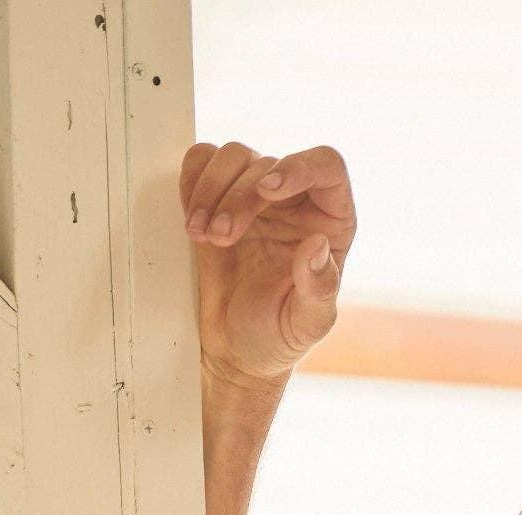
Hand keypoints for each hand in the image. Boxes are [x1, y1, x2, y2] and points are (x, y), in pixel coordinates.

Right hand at [183, 140, 353, 384]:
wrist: (231, 350)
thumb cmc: (276, 338)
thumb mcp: (305, 324)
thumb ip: (319, 289)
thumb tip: (317, 245)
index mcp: (330, 222)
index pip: (327, 167)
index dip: (299, 166)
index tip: (267, 189)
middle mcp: (294, 200)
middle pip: (267, 163)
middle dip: (238, 197)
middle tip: (221, 238)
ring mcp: (253, 196)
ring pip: (232, 156)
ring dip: (211, 191)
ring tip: (201, 236)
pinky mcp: (217, 197)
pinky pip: (202, 162)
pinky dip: (191, 184)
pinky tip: (192, 223)